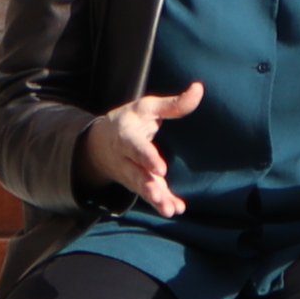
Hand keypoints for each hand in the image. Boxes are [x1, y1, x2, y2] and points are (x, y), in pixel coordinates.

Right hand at [79, 84, 203, 217]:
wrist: (100, 144)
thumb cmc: (130, 121)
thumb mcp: (147, 108)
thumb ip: (173, 103)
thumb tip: (199, 89)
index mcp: (127, 136)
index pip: (136, 148)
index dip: (147, 158)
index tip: (161, 168)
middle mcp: (126, 159)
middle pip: (137, 174)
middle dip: (148, 186)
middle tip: (158, 195)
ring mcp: (132, 174)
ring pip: (142, 189)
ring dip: (156, 200)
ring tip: (169, 210)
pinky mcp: (139, 184)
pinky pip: (149, 196)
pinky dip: (161, 203)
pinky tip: (175, 210)